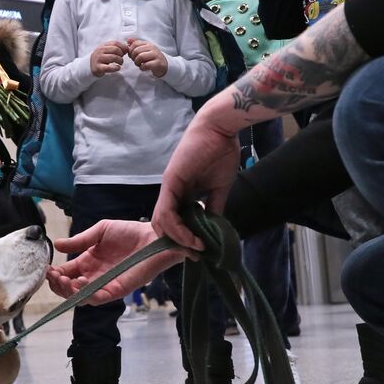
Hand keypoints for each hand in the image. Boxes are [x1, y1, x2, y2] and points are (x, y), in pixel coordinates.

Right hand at [47, 220, 182, 304]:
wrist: (153, 237)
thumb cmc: (129, 232)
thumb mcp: (100, 231)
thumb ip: (80, 240)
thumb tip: (57, 245)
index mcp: (88, 262)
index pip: (65, 274)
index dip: (54, 274)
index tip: (47, 268)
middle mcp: (95, 276)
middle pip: (69, 289)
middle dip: (58, 285)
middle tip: (54, 276)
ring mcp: (105, 284)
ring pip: (81, 297)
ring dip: (69, 291)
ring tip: (66, 280)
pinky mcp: (118, 290)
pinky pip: (99, 299)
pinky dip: (87, 295)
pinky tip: (81, 284)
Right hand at [89, 40, 128, 76]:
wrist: (90, 66)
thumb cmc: (102, 58)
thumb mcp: (108, 51)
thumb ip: (117, 48)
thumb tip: (128, 47)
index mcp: (103, 45)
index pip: (116, 43)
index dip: (123, 47)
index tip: (125, 51)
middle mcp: (100, 50)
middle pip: (116, 49)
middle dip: (121, 54)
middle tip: (121, 59)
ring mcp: (98, 59)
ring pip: (113, 57)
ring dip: (120, 61)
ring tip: (120, 63)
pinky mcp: (98, 68)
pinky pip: (109, 67)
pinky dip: (116, 68)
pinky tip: (118, 68)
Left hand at [126, 38, 168, 77]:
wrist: (163, 65)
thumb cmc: (151, 58)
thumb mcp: (144, 50)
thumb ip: (136, 44)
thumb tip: (128, 40)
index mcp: (148, 44)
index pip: (135, 44)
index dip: (130, 51)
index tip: (132, 56)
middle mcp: (152, 48)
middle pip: (136, 51)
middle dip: (133, 58)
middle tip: (136, 61)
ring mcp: (156, 55)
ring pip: (140, 57)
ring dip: (137, 63)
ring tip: (139, 64)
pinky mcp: (158, 63)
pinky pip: (146, 65)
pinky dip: (142, 68)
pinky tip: (143, 68)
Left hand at [151, 115, 241, 250]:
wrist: (221, 129)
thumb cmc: (222, 153)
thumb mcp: (219, 188)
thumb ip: (214, 208)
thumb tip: (214, 229)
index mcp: (182, 192)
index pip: (175, 221)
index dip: (184, 238)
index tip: (200, 250)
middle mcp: (172, 191)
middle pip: (163, 225)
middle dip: (178, 243)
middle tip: (196, 254)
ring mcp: (169, 187)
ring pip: (161, 221)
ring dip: (178, 239)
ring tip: (196, 247)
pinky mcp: (171, 182)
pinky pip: (167, 211)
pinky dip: (178, 228)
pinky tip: (192, 237)